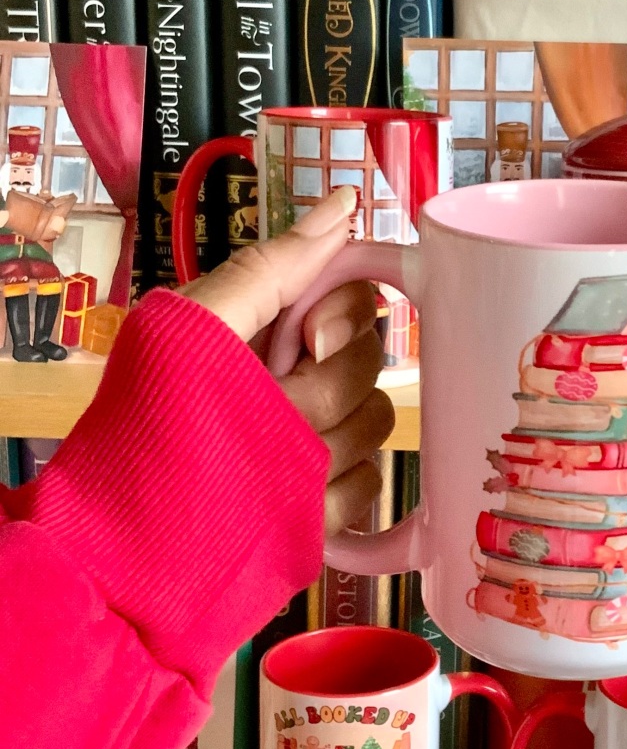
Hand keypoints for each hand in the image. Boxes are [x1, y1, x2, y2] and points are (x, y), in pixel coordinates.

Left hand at [179, 186, 394, 535]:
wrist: (129, 546)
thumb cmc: (150, 423)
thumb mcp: (195, 328)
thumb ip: (271, 269)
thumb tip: (346, 202)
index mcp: (274, 336)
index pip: (356, 303)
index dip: (344, 320)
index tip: (309, 341)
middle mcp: (302, 384)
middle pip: (372, 368)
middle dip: (323, 390)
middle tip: (270, 409)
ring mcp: (318, 447)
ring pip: (376, 429)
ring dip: (325, 448)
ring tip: (264, 465)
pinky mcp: (328, 506)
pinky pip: (370, 488)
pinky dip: (335, 496)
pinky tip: (292, 501)